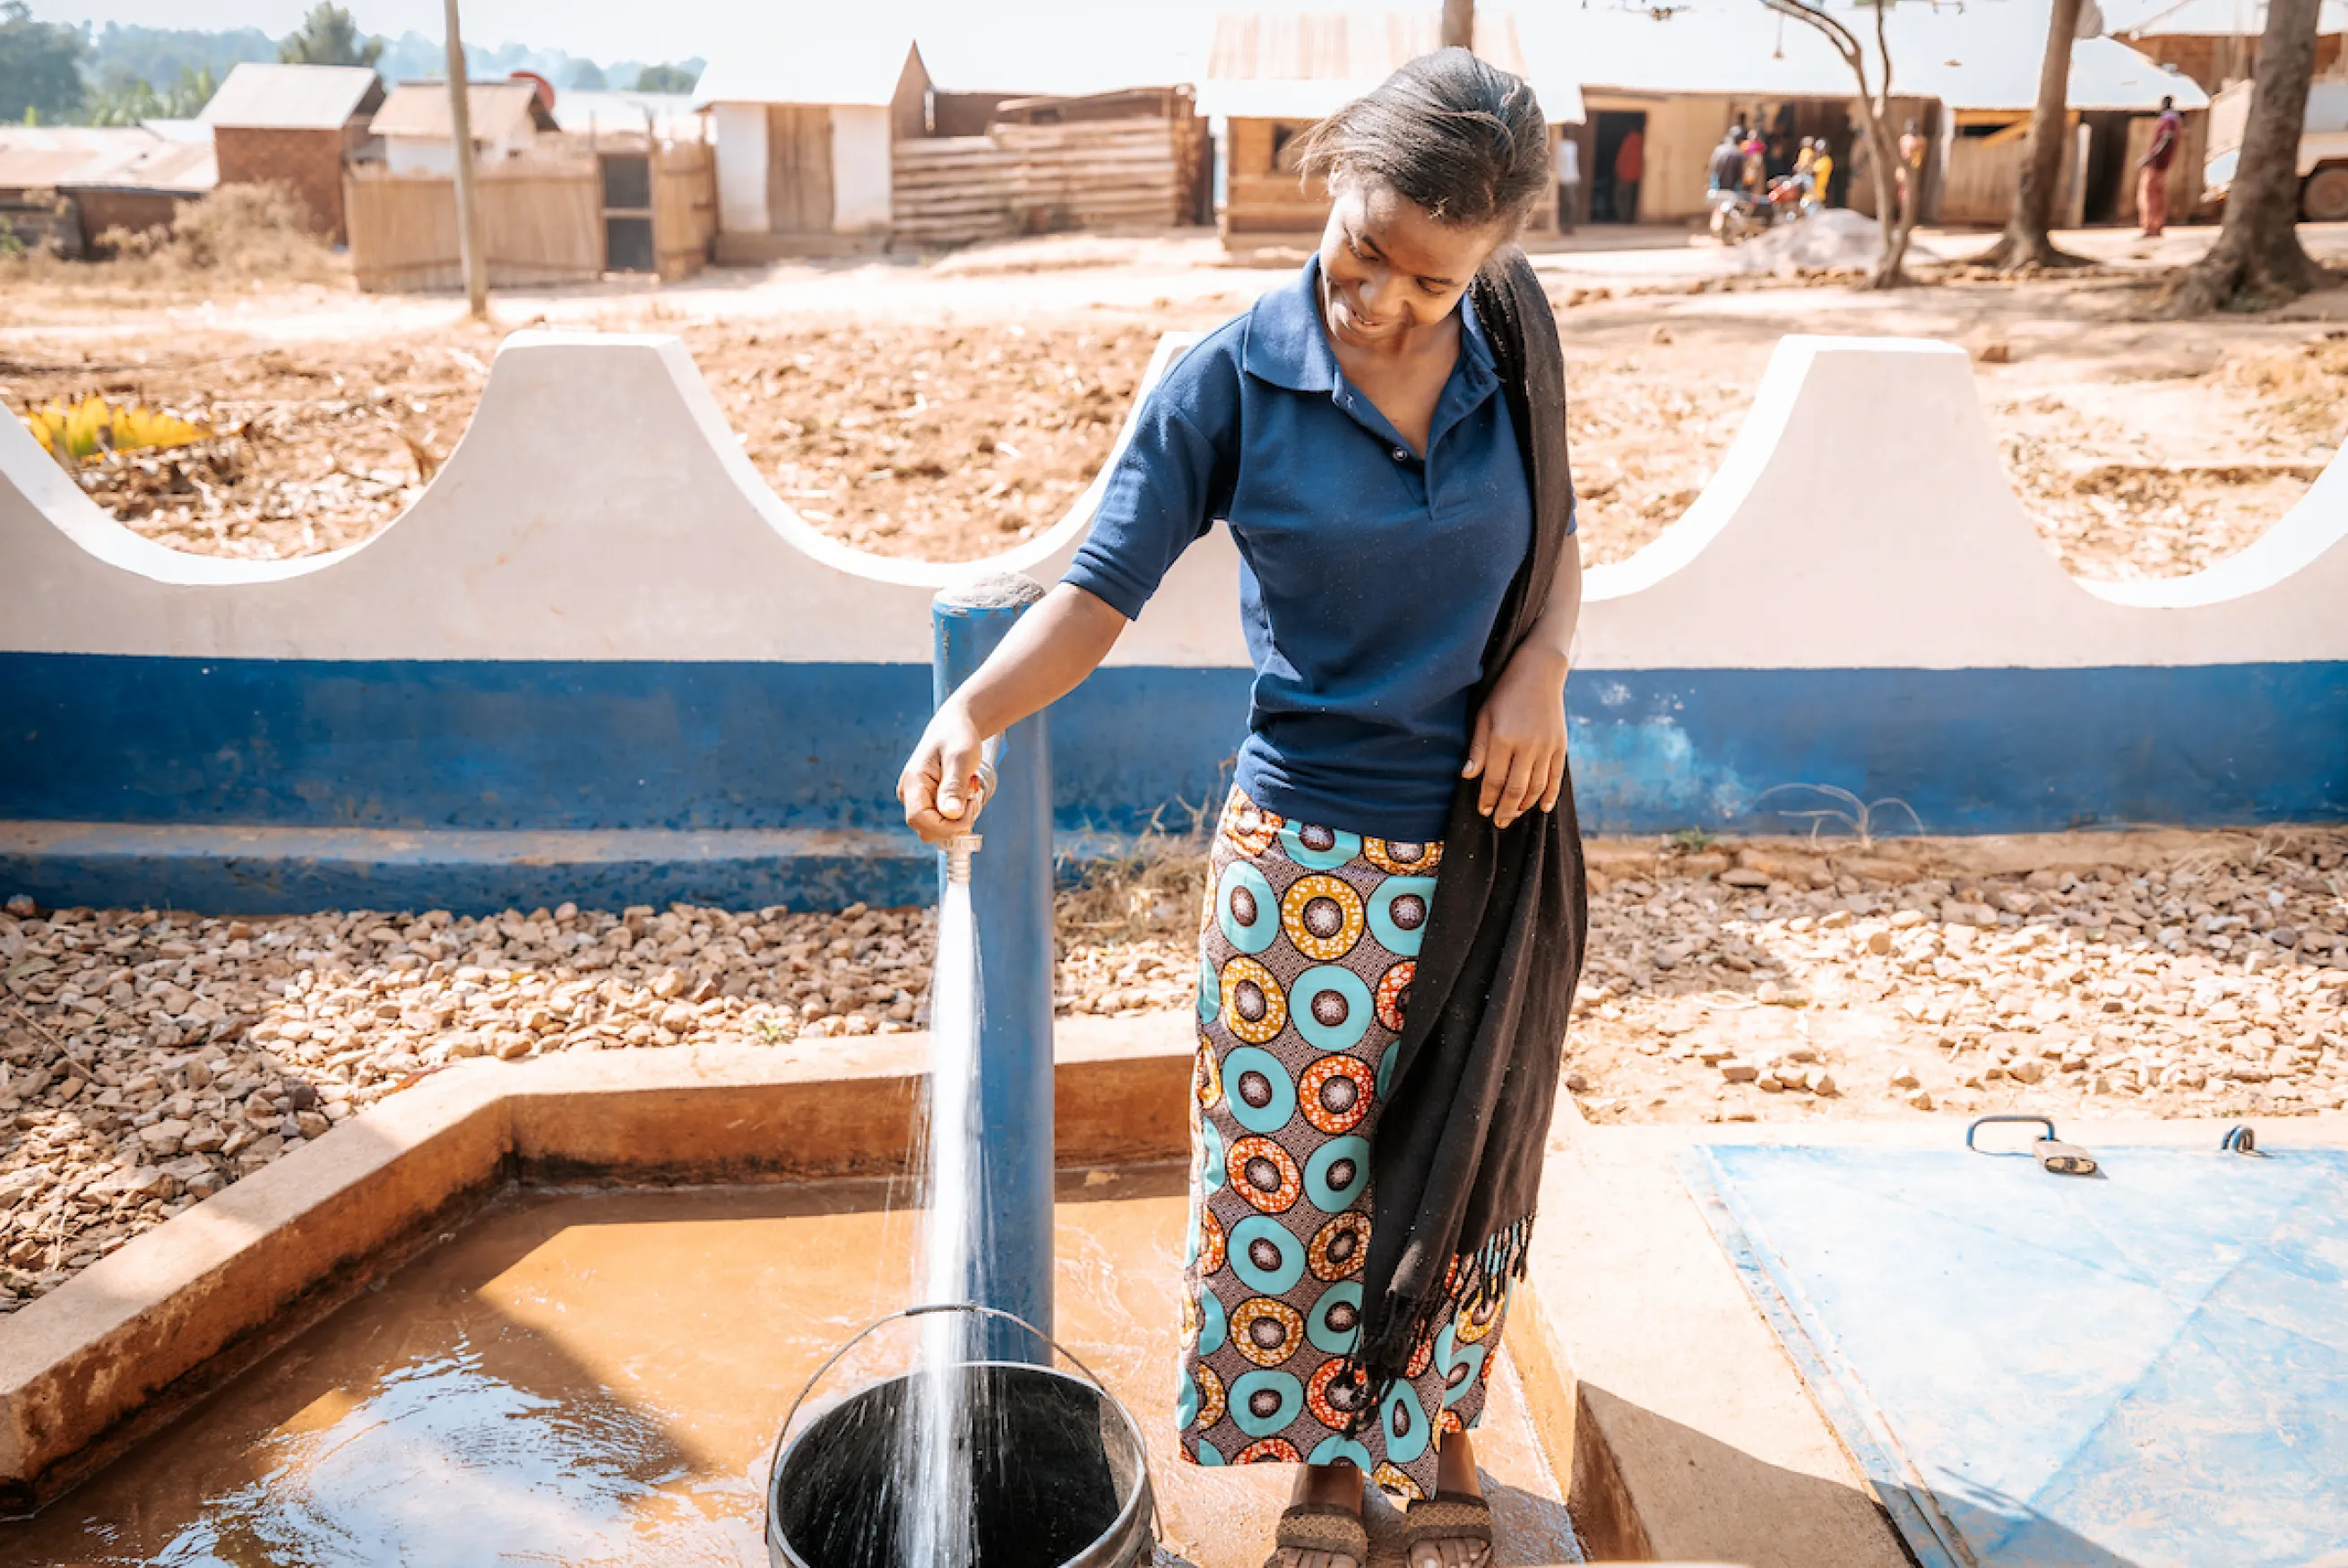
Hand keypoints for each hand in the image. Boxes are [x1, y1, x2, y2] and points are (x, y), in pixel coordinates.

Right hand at [898, 703, 988, 844]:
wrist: (954, 727)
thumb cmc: (957, 737)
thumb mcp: (960, 758)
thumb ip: (954, 786)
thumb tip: (951, 815)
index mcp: (913, 782)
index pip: (919, 819)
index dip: (946, 826)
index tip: (969, 811)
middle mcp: (909, 794)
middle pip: (927, 829)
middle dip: (955, 823)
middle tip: (972, 798)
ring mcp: (917, 800)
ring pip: (937, 828)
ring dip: (959, 818)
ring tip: (970, 790)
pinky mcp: (927, 802)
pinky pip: (943, 821)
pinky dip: (959, 814)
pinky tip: (966, 794)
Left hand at [1462, 646, 1568, 830]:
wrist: (1539, 672)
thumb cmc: (1504, 693)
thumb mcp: (1484, 716)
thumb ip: (1478, 748)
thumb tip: (1468, 776)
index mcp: (1503, 738)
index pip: (1493, 779)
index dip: (1487, 799)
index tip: (1483, 811)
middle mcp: (1527, 745)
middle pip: (1516, 789)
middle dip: (1506, 810)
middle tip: (1499, 822)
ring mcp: (1547, 746)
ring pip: (1537, 787)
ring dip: (1525, 805)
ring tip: (1515, 815)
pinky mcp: (1560, 745)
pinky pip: (1556, 777)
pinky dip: (1550, 794)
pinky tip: (1543, 807)